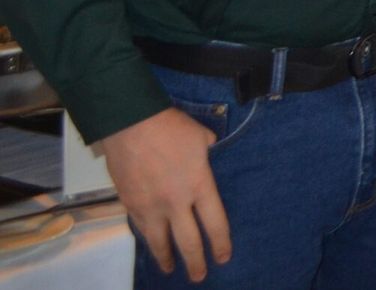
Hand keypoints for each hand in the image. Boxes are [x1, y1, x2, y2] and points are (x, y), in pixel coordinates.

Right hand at [98, 108, 230, 281]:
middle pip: (188, 241)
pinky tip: (151, 244)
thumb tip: (209, 152)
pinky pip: (141, 228)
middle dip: (196, 262)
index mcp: (200, 186)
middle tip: (200, 276)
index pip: (215, 223)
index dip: (220, 244)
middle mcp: (176, 202)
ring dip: (166, 258)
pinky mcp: (130, 204)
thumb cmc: (171, 128)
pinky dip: (147, 239)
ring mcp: (150, 206)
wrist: (130, 124)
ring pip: (160, 241)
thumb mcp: (202, 138)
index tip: (223, 257)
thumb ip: (208, 152)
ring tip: (170, 270)